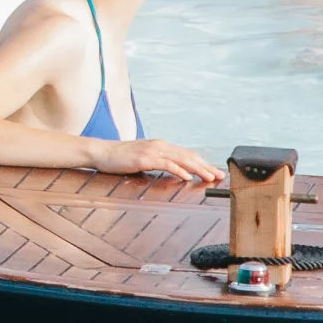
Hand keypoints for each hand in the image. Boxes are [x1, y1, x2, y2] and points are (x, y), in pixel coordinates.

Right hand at [97, 138, 222, 182]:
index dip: (203, 163)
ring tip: (210, 177)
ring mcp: (153, 151)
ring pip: (182, 159)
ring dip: (198, 169)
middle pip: (189, 156)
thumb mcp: (145, 159)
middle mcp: (160, 145)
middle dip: (206, 166)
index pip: (188, 154)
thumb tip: (176, 171)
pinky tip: (188, 177)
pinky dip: (179, 170)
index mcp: (162, 146)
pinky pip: (166, 164)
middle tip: (220, 176)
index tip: (215, 171)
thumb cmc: (122, 158)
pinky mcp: (145, 158)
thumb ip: (160, 162)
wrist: (102, 152)